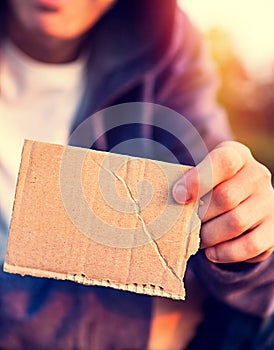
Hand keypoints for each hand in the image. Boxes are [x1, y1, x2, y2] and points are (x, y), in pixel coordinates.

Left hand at [173, 141, 273, 263]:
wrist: (241, 200)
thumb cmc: (211, 186)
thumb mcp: (202, 174)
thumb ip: (189, 183)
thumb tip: (174, 200)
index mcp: (237, 155)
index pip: (223, 163)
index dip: (198, 180)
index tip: (178, 196)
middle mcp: (257, 175)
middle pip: (226, 197)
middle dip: (200, 215)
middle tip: (185, 224)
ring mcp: (268, 202)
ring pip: (236, 222)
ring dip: (209, 235)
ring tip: (197, 238)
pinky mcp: (273, 228)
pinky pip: (250, 245)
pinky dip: (226, 252)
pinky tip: (211, 252)